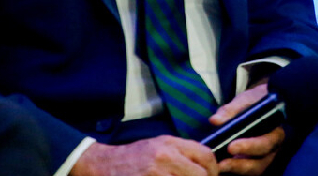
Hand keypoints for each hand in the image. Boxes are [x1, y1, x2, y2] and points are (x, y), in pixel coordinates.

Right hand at [71, 136, 217, 175]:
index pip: (205, 155)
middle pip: (200, 174)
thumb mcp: (159, 145)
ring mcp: (155, 172)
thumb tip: (205, 164)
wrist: (104, 164)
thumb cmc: (134, 156)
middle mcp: (165, 157)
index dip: (213, 169)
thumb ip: (182, 151)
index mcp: (171, 144)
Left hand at [208, 84, 285, 175]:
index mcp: (275, 132)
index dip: (250, 147)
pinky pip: (244, 172)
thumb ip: (233, 109)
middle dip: (240, 165)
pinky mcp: (251, 163)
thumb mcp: (247, 100)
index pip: (266, 143)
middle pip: (260, 163)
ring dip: (235, 170)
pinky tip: (218, 166)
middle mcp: (272, 149)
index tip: (231, 147)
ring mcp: (262, 158)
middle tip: (221, 163)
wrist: (258, 105)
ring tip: (218, 167)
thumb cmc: (255, 102)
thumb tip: (216, 120)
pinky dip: (232, 170)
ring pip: (253, 170)